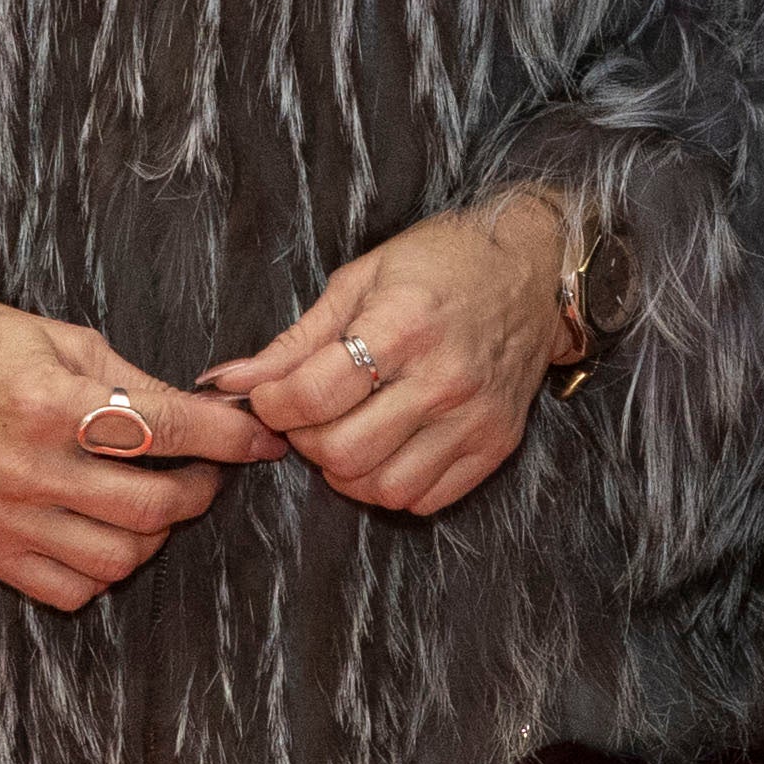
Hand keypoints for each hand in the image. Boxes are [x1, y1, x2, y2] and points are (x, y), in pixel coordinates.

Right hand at [0, 293, 277, 611]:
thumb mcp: (68, 341)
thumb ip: (138, 384)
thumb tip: (212, 412)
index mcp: (50, 402)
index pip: (166, 429)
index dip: (229, 437)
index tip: (262, 440)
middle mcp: (28, 466)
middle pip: (153, 508)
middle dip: (200, 490)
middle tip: (205, 470)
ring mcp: (6, 516)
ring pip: (120, 558)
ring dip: (156, 536)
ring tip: (156, 502)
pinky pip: (72, 590)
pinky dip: (105, 570)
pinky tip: (106, 533)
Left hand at [206, 193, 576, 520]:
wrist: (535, 272)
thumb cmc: (443, 264)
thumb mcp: (361, 280)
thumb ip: (295, 341)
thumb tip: (227, 382)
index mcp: (404, 326)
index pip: (314, 396)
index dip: (273, 406)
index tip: (271, 396)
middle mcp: (443, 379)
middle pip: (343, 452)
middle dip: (306, 441)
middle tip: (307, 416)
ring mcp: (474, 418)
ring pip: (382, 488)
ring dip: (347, 471)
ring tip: (346, 433)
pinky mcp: (495, 445)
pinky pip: (425, 499)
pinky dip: (391, 485)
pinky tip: (386, 449)